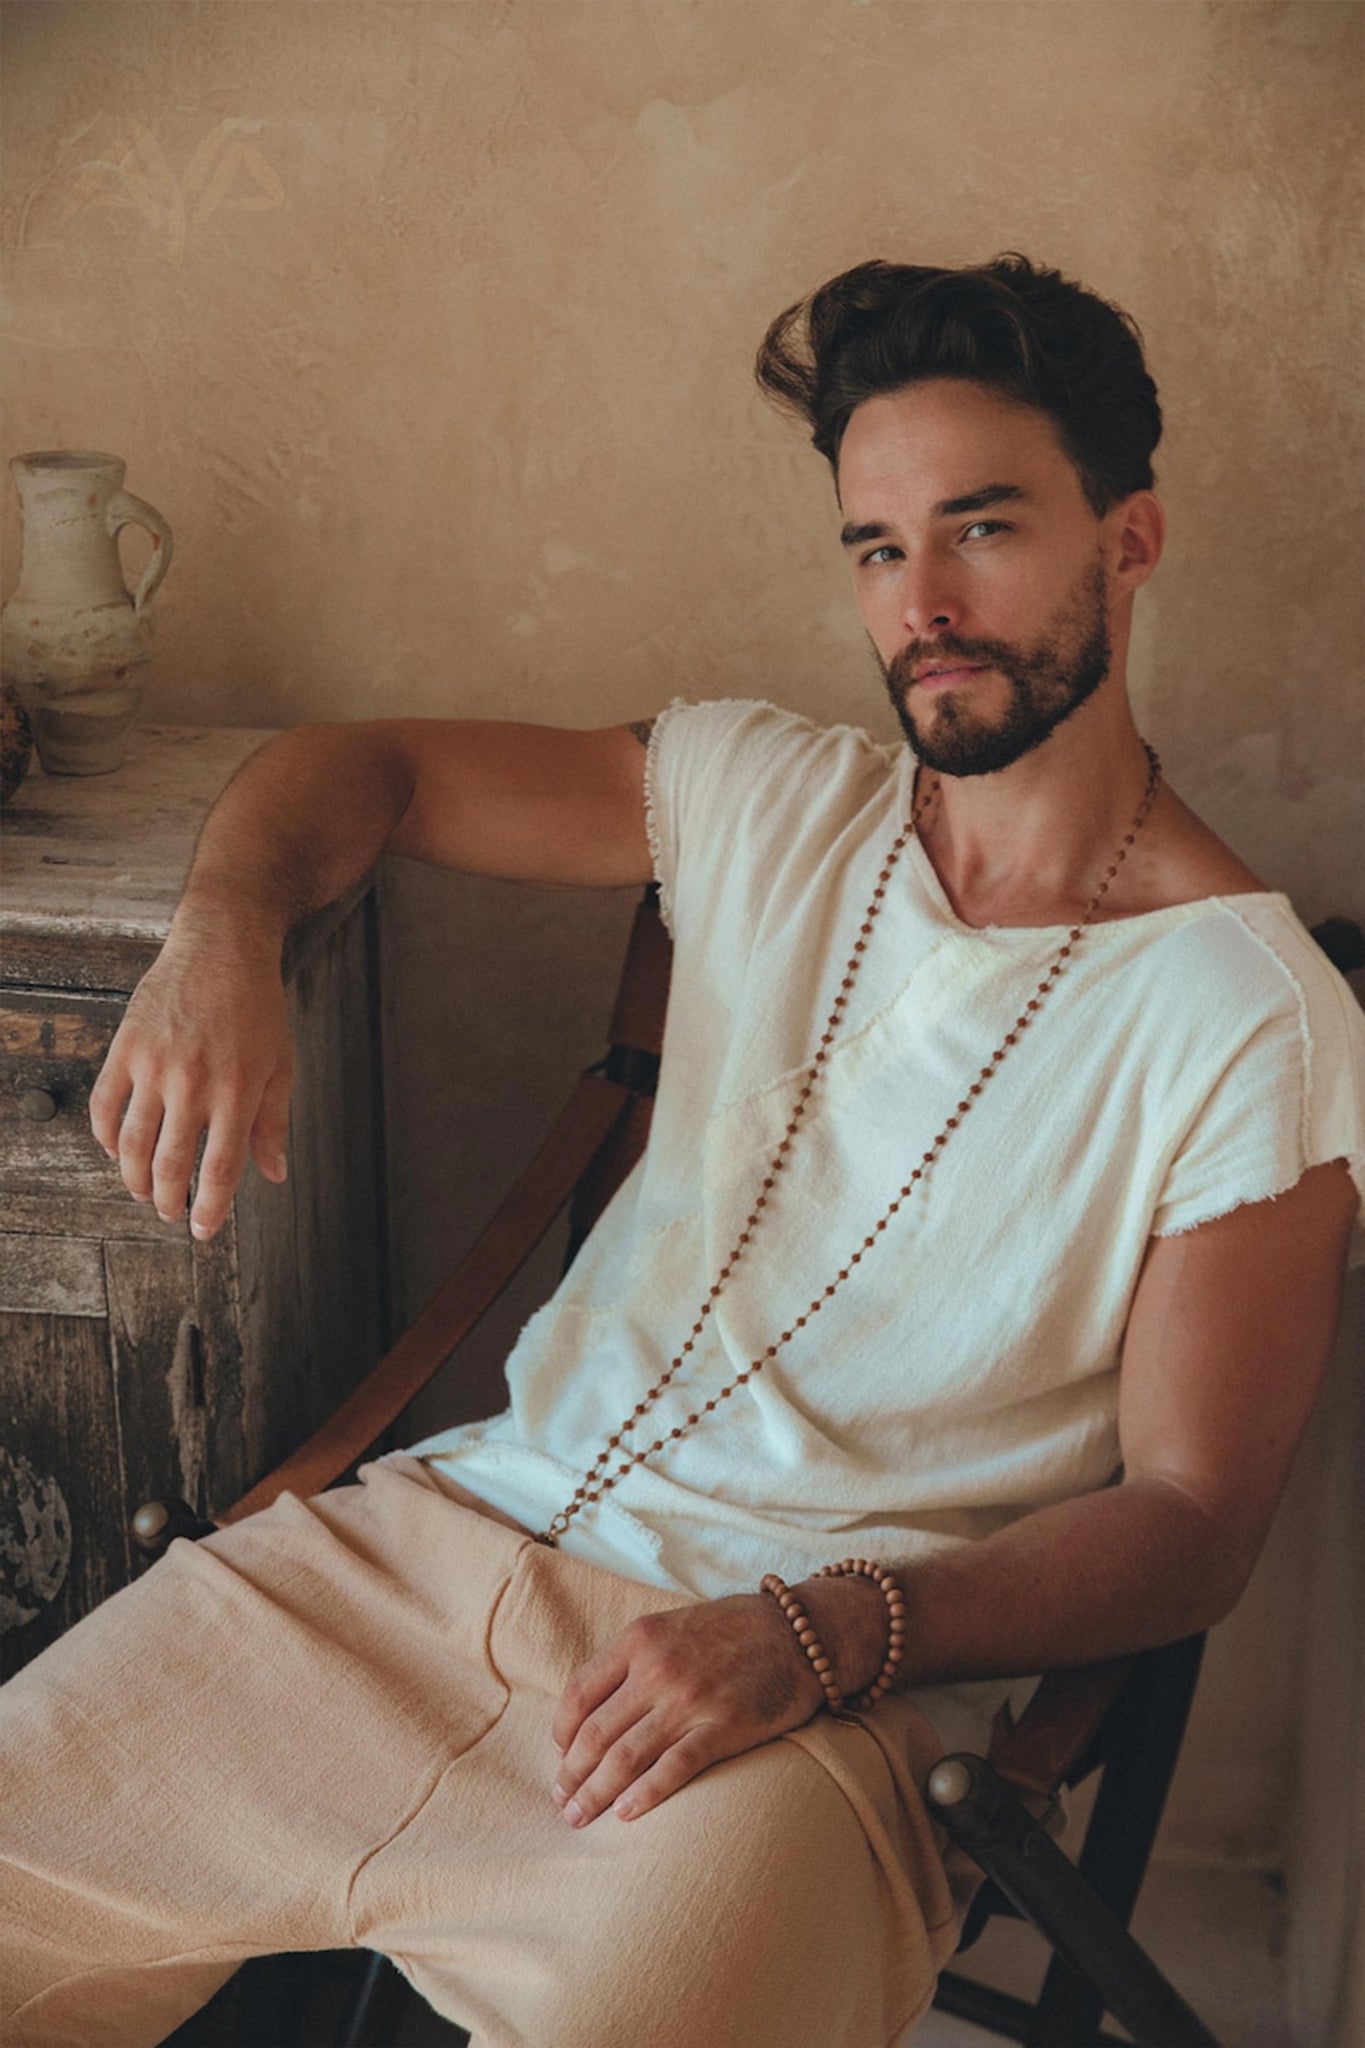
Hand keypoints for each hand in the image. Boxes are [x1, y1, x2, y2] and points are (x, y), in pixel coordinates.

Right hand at [89, 928, 293, 1239]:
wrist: (222, 946)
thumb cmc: (257, 1007)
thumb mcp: (280, 1064)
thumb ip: (274, 1123)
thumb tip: (274, 1175)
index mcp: (238, 1090)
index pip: (221, 1169)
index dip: (211, 1209)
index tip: (203, 1230)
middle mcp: (194, 1082)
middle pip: (172, 1165)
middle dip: (170, 1201)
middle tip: (171, 1214)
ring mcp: (154, 1065)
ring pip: (132, 1144)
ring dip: (136, 1179)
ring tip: (146, 1192)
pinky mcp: (125, 1048)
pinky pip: (103, 1107)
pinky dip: (104, 1139)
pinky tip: (116, 1153)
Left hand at [550, 1580, 882, 1827]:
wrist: (798, 1633)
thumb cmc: (731, 1631)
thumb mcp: (671, 1627)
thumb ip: (632, 1660)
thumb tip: (591, 1711)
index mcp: (639, 1639)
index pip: (579, 1694)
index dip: (561, 1733)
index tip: (561, 1757)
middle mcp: (657, 1669)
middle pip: (595, 1733)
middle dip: (571, 1774)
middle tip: (563, 1802)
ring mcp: (690, 1700)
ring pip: (625, 1757)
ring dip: (595, 1793)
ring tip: (580, 1817)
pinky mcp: (725, 1727)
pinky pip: (673, 1768)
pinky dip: (644, 1795)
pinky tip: (625, 1815)